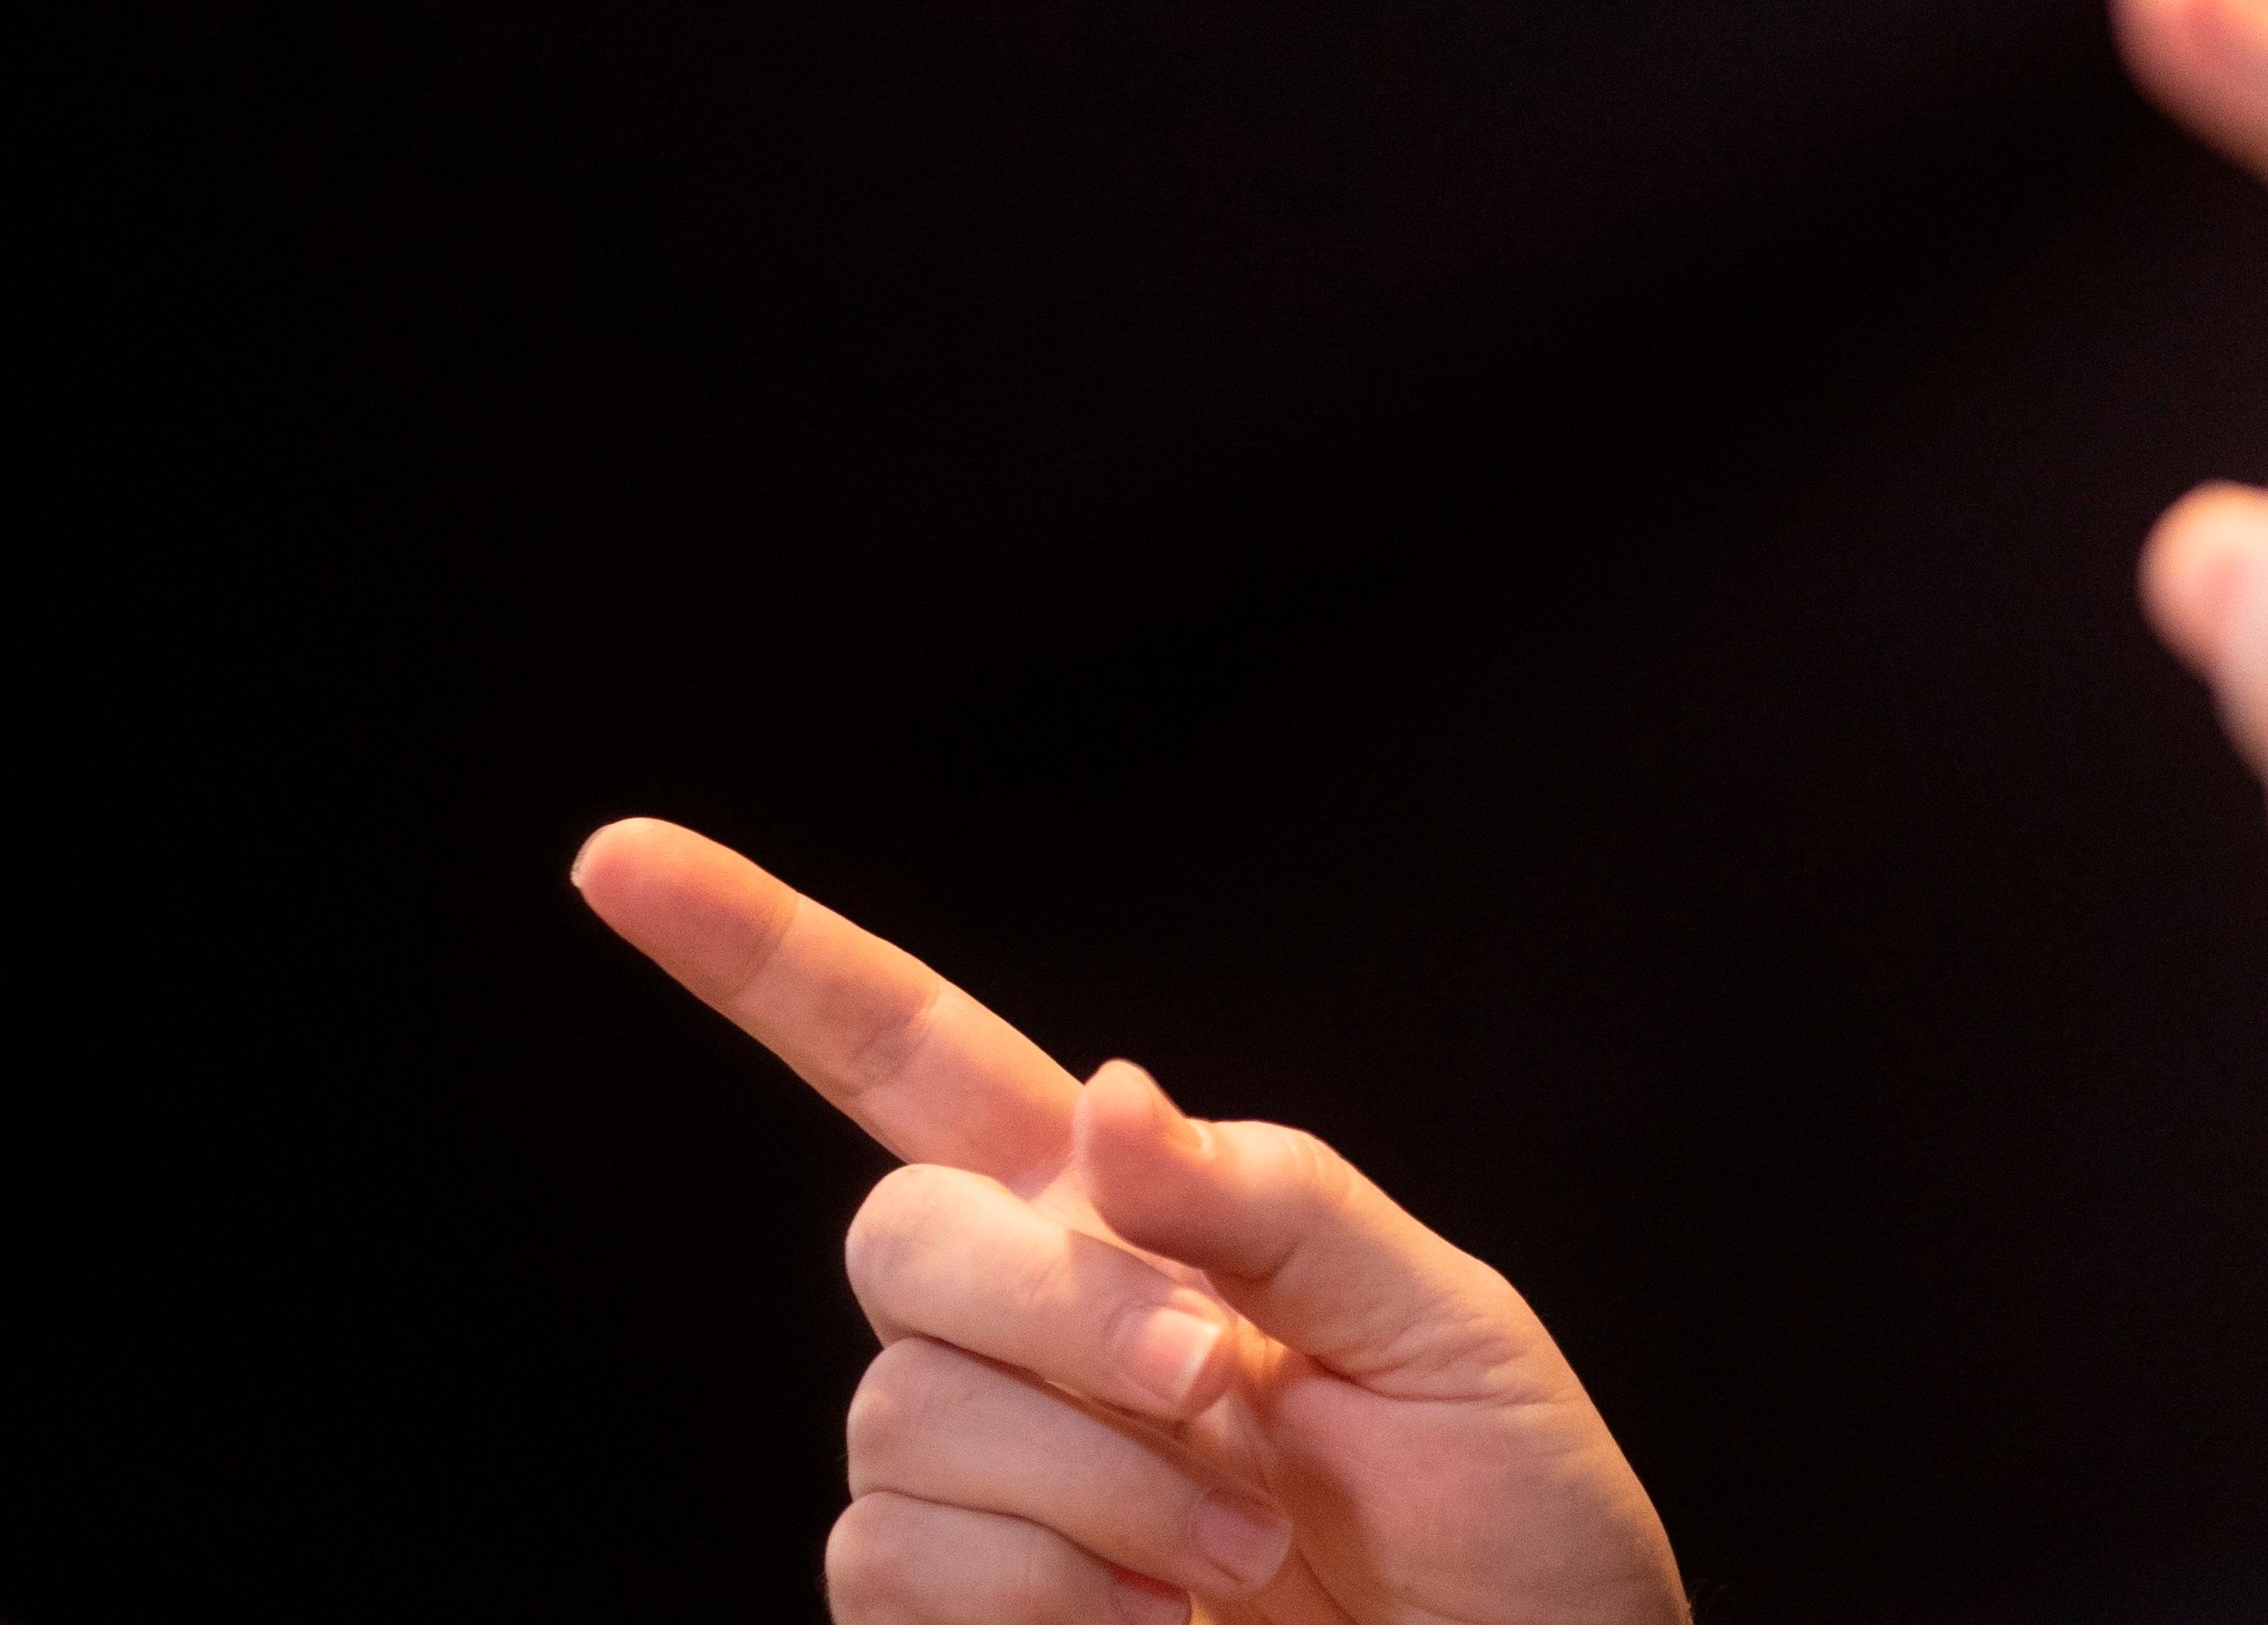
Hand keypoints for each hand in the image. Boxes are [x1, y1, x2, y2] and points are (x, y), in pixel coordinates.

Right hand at [576, 819, 1686, 1624]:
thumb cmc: (1509, 1522)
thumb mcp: (1449, 1329)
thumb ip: (1281, 1204)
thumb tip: (1108, 1092)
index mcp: (1140, 1213)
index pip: (914, 1057)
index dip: (764, 957)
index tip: (617, 860)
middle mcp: (1031, 1330)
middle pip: (894, 1234)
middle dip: (1063, 1312)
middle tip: (1225, 1391)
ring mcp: (978, 1477)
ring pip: (900, 1417)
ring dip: (1093, 1487)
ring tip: (1236, 1550)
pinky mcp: (953, 1617)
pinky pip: (889, 1563)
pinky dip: (1040, 1595)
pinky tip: (1152, 1624)